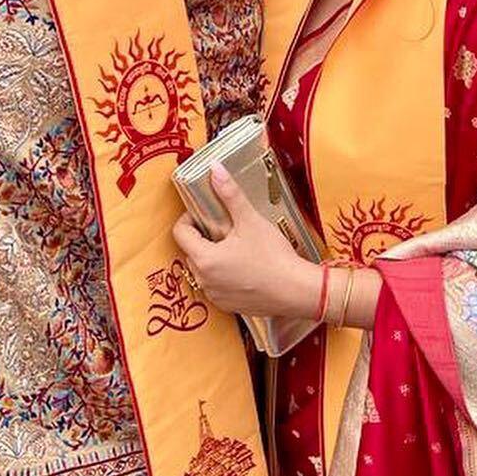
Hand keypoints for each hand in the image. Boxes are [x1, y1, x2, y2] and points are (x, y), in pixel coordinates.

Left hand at [172, 163, 319, 320]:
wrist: (296, 290)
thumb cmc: (273, 256)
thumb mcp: (250, 220)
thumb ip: (229, 194)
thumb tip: (215, 169)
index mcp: (204, 258)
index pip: (180, 233)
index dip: (189, 219)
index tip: (204, 213)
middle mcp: (204, 280)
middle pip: (191, 251)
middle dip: (202, 238)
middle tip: (223, 227)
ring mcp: (215, 296)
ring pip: (203, 270)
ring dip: (212, 257)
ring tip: (235, 246)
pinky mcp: (228, 306)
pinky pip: (216, 286)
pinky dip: (223, 275)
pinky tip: (243, 266)